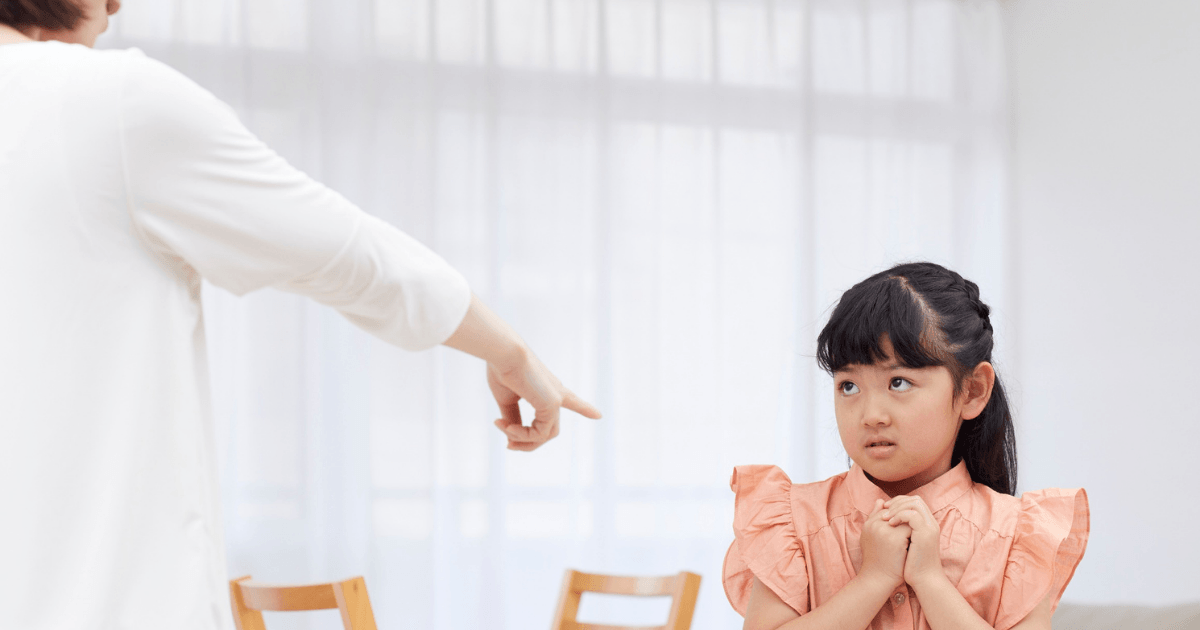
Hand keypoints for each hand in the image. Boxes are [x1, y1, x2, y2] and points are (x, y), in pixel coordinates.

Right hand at [487, 347, 601, 450]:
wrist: (504, 354)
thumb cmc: (503, 370)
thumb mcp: (507, 398)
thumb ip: (513, 417)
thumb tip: (512, 435)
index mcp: (547, 389)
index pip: (571, 400)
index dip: (583, 408)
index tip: (598, 415)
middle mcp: (556, 394)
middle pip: (549, 430)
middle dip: (528, 442)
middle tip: (508, 445)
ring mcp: (556, 399)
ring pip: (544, 436)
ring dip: (521, 439)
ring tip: (503, 429)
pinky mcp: (552, 404)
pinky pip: (539, 434)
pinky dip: (522, 435)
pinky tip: (508, 428)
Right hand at [860, 498, 911, 588]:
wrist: (878, 580)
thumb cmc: (876, 560)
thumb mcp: (870, 536)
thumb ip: (874, 517)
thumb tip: (881, 500)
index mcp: (869, 523)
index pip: (887, 507)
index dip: (898, 515)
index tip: (903, 527)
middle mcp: (875, 524)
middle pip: (896, 510)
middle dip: (906, 518)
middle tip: (910, 532)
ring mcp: (885, 530)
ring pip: (905, 516)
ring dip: (911, 525)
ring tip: (912, 538)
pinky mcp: (895, 538)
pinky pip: (910, 526)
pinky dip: (914, 533)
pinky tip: (914, 543)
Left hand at [882, 495, 944, 589]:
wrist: (924, 580)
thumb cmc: (912, 565)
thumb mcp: (903, 543)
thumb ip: (898, 528)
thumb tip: (885, 517)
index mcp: (926, 525)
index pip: (914, 502)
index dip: (899, 502)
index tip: (885, 508)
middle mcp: (930, 523)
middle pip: (916, 499)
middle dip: (898, 501)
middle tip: (885, 509)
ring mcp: (929, 528)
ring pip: (914, 503)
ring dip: (897, 507)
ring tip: (886, 518)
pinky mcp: (926, 533)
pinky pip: (912, 515)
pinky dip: (900, 515)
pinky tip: (891, 524)